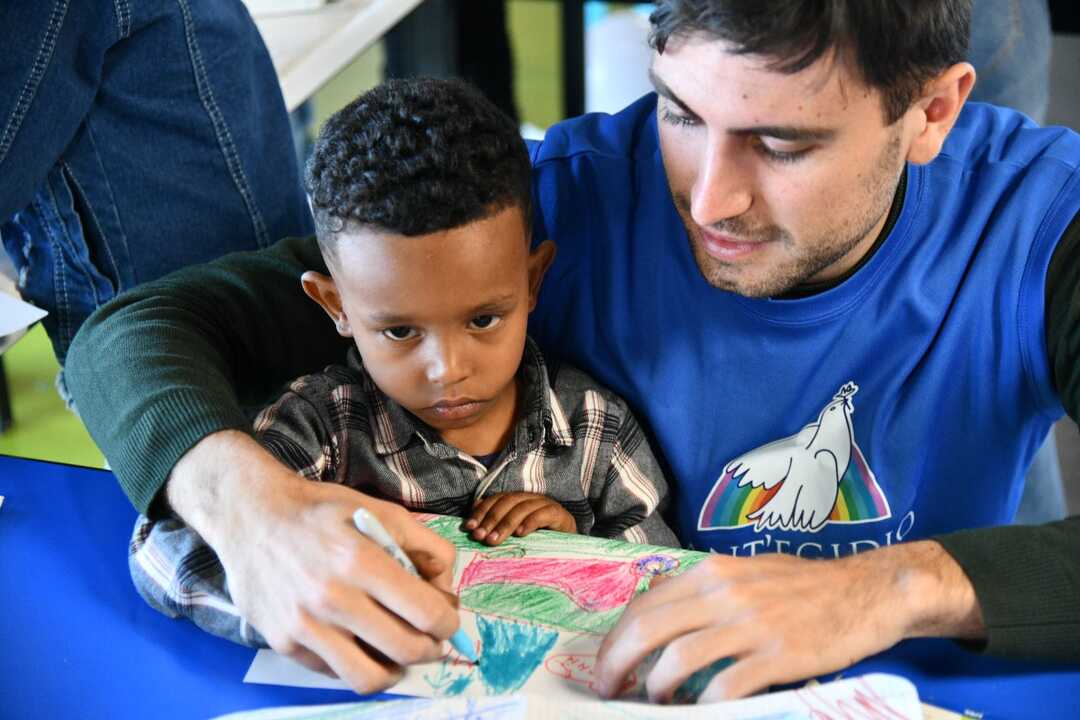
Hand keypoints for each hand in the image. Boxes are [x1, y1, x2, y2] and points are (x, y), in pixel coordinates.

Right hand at [166, 431, 460, 692]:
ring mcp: (304, 625)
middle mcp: (333, 598)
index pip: (426, 613)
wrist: (250, 515)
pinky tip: (360, 645)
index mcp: (362, 560)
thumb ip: (425, 544)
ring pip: (369, 678)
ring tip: (399, 656)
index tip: (447, 620)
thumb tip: (447, 587)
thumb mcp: (379, 510)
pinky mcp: (282, 642)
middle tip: (431, 641)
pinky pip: (333, 673)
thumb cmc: (320, 510)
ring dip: (396, 671)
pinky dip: (355, 665)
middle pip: (405, 649)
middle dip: (431, 650)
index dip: (448, 623)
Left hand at [463, 491, 576, 544]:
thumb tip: (473, 524)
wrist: (570, 545)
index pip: (496, 500)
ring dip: (506, 524)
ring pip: (522, 508)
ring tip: (494, 540)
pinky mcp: (559, 514)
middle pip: (507, 502)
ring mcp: (545, 504)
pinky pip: (543, 515)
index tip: (469, 527)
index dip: (481, 512)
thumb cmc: (539, 539)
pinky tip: (520, 534)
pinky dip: (530, 523)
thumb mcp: (514, 533)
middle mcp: (530, 498)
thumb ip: (497, 526)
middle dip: (491, 519)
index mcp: (518, 500)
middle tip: (480, 536)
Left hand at [595, 541, 984, 702]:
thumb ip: (704, 594)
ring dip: (655, 689)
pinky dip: (704, 705)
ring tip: (654, 704)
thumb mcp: (745, 574)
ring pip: (678, 659)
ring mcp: (751, 624)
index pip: (644, 604)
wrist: (869, 590)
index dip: (615, 639)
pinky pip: (725, 686)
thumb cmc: (804, 587)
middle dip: (617, 664)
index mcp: (711, 572)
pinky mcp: (779, 655)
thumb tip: (661, 624)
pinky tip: (701, 712)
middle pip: (648, 629)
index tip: (607, 665)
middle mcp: (723, 592)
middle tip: (608, 690)